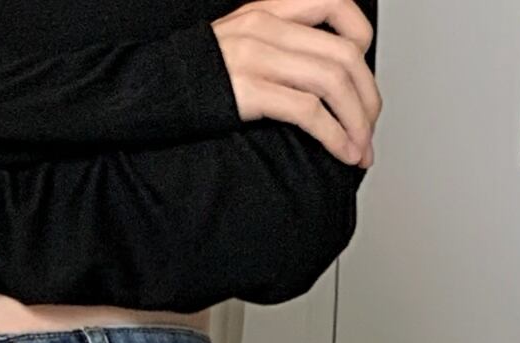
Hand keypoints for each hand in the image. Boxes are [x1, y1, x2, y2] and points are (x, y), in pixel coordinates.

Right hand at [211, 0, 378, 165]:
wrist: (150, 89)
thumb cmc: (197, 77)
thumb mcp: (244, 43)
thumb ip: (281, 46)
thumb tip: (321, 77)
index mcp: (271, 8)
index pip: (338, 4)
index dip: (362, 43)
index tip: (362, 79)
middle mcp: (268, 26)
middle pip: (345, 54)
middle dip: (367, 98)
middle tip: (369, 130)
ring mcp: (258, 56)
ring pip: (333, 81)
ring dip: (356, 122)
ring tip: (359, 150)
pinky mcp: (249, 89)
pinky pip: (308, 109)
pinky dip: (334, 135)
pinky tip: (341, 152)